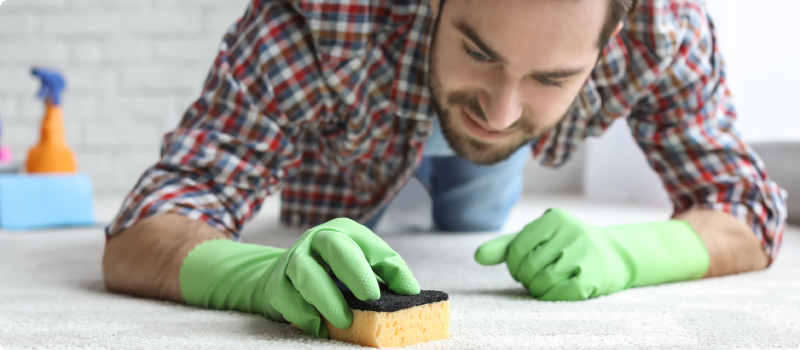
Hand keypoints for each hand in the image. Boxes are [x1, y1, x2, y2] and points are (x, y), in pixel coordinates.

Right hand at [266, 218, 419, 336]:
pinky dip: (303, 315)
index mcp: (344, 232)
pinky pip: (286, 298)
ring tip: (344, 322)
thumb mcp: (363, 260)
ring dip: (326, 298)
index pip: (369, 246)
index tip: (399, 292)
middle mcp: (318, 240)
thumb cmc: (335, 267)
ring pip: (306, 273)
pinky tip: (319, 328)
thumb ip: (387, 271)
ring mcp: (294, 259)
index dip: (386, 267)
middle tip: (370, 298)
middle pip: (336, 249)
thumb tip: (411, 291)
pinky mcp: (277, 282)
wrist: (287, 271)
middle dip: (354, 272)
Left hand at [474, 208, 709, 300]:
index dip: (513, 265)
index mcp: (553, 218)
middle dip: (525, 278)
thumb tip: (477, 256)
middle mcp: (570, 232)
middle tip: (534, 278)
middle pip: (528, 267)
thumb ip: (507, 246)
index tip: (522, 269)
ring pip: (541, 282)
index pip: (516, 249)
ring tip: (543, 284)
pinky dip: (549, 296)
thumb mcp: (540, 238)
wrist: (616, 254)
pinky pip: (558, 294)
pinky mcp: (592, 277)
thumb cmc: (567, 245)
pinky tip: (555, 291)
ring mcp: (583, 254)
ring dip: (536, 289)